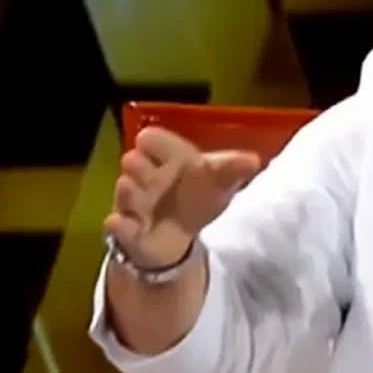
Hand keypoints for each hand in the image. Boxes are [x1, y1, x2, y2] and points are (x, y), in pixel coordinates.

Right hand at [104, 127, 259, 268]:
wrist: (177, 233)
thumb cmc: (197, 195)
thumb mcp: (218, 180)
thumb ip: (231, 168)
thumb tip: (253, 160)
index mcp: (169, 158)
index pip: (155, 141)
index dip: (153, 141)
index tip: (146, 139)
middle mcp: (146, 176)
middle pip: (136, 165)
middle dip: (137, 165)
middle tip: (135, 160)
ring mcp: (134, 203)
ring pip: (126, 194)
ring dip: (128, 192)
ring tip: (129, 186)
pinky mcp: (130, 232)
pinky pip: (120, 229)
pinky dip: (120, 226)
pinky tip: (119, 222)